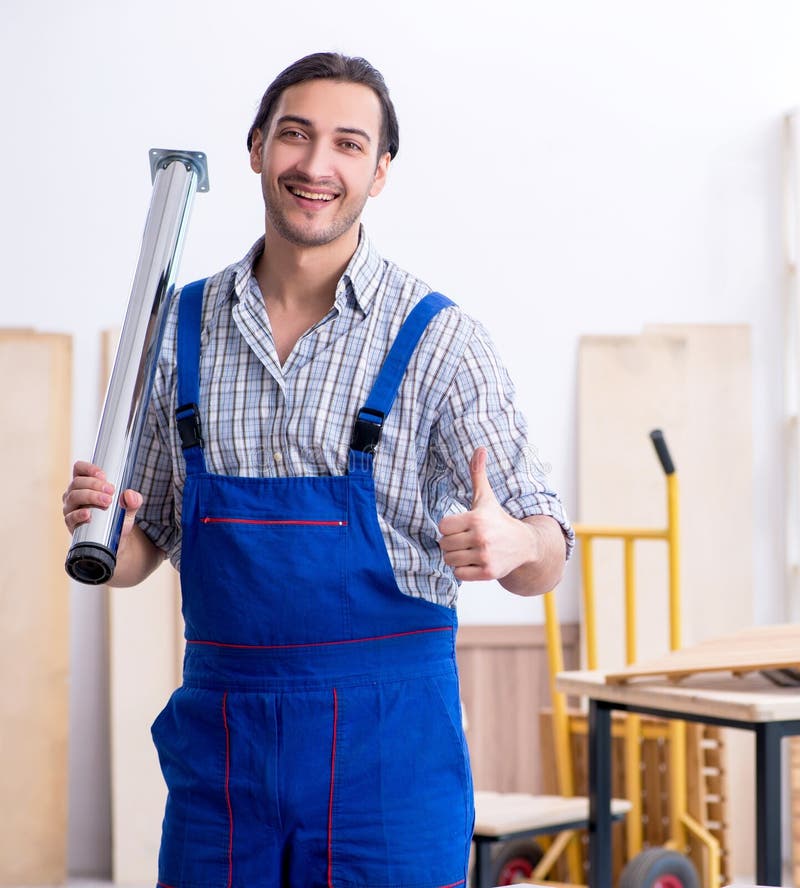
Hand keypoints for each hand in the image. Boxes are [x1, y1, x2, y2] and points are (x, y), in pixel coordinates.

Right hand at [62, 460, 142, 537]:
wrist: (116, 538)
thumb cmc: (118, 516)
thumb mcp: (130, 506)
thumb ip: (134, 499)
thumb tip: (129, 495)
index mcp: (85, 484)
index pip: (79, 469)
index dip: (88, 468)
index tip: (103, 475)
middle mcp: (74, 494)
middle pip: (77, 482)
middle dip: (95, 484)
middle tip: (111, 491)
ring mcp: (71, 508)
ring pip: (73, 496)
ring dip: (90, 496)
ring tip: (106, 502)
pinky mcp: (71, 523)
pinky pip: (70, 517)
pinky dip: (79, 514)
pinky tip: (88, 514)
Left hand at [438, 447, 537, 581]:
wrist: (524, 545)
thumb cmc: (498, 520)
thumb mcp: (486, 497)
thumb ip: (478, 474)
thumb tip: (480, 449)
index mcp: (477, 518)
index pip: (443, 526)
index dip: (450, 526)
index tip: (460, 525)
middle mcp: (481, 538)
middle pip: (444, 544)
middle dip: (451, 543)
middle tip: (464, 540)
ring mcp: (485, 556)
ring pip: (450, 560)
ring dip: (456, 557)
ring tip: (468, 551)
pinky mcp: (488, 572)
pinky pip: (459, 575)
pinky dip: (463, 570)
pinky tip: (474, 562)